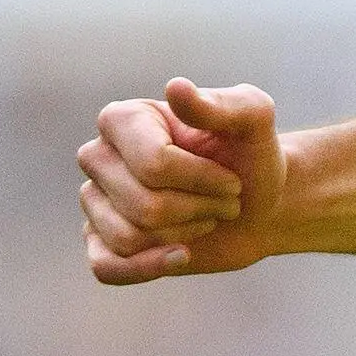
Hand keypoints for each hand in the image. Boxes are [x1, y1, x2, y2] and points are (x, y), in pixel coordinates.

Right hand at [78, 78, 285, 284]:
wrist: (260, 203)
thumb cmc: (252, 155)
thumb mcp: (254, 121)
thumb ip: (223, 104)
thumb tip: (175, 88)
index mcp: (123, 119)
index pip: (154, 163)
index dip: (202, 179)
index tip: (232, 177)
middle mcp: (99, 156)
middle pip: (143, 204)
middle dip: (198, 208)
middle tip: (226, 200)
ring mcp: (95, 201)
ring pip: (129, 237)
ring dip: (185, 234)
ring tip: (209, 217)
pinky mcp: (102, 242)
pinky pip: (106, 267)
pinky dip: (149, 267)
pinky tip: (182, 255)